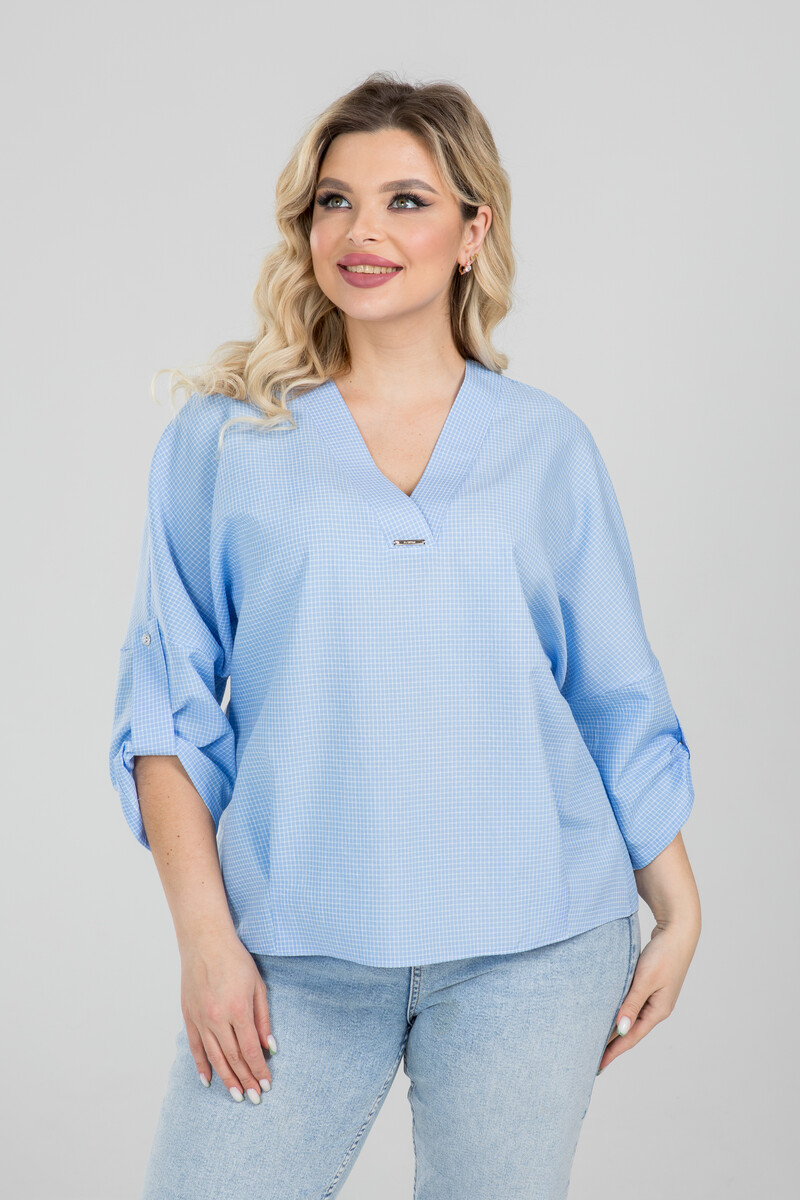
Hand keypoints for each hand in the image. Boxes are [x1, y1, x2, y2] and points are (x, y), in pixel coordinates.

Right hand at [179, 932, 276, 1102]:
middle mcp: (218, 1019)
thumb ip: (263, 1018)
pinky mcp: (189, 1016)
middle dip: (246, 1079)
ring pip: (214, 1057)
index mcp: (238, 1010)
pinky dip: (202, 1065)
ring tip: (236, 1096)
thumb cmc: (236, 960)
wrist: (205, 942)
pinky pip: (195, 1047)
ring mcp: (201, 1019)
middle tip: (254, 1098)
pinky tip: (209, 1080)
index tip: (267, 1084)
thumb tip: (270, 1047)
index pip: (251, 1050)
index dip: (260, 1069)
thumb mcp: (258, 986)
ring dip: (227, 1079)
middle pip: (234, 1058)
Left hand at [597, 917, 699, 1072]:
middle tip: (591, 1058)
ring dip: (614, 1029)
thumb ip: (631, 1004)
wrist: (677, 930)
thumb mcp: (645, 980)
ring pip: (630, 1018)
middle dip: (612, 1045)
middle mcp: (657, 1008)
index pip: (630, 1037)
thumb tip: (619, 1030)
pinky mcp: (650, 986)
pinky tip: (608, 1014)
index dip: (613, 1052)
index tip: (597, 1066)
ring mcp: (654, 997)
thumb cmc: (664, 954)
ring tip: (595, 1040)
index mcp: (658, 1011)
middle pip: (630, 1032)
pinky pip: (631, 1004)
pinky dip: (619, 1012)